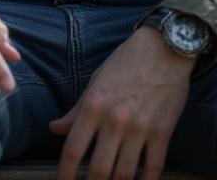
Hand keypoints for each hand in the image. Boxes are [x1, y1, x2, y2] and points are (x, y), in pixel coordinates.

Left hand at [49, 25, 193, 179]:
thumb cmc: (125, 63)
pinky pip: (153, 168)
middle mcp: (114, 120)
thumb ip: (76, 110)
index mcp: (93, 105)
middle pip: (99, 169)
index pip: (73, 148)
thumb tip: (54, 129)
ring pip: (125, 174)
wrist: (162, 49)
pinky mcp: (163, 132)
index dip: (65, 173)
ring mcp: (140, 128)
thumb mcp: (95, 82)